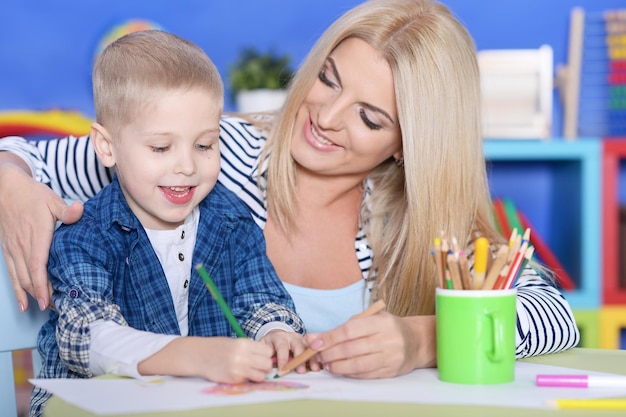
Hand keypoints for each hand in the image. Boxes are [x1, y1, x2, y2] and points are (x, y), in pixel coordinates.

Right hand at [0, 154, 82, 311]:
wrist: (6, 189)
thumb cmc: (32, 195)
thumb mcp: (52, 199)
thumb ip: (66, 210)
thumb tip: (79, 210)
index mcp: (36, 235)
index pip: (38, 265)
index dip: (42, 285)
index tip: (49, 300)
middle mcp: (22, 246)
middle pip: (30, 277)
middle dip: (42, 295)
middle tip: (59, 308)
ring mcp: (13, 249)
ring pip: (21, 278)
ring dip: (32, 295)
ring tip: (46, 308)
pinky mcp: (8, 250)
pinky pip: (12, 274)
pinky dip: (18, 290)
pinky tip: (23, 304)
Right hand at [139, 336, 274, 382]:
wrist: (199, 355)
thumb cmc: (218, 347)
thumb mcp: (235, 342)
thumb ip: (250, 348)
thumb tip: (267, 356)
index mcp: (244, 343)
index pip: (268, 351)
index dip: (266, 355)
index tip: (261, 356)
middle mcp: (243, 356)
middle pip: (267, 364)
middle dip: (265, 366)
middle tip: (258, 365)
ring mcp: (239, 368)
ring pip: (261, 375)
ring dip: (258, 374)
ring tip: (250, 371)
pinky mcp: (234, 378)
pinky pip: (249, 381)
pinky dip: (248, 379)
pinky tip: (241, 374)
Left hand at [261, 330, 321, 373]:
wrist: (278, 336)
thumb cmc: (270, 346)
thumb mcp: (263, 348)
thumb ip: (264, 356)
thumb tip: (265, 368)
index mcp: (278, 337)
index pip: (281, 346)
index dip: (282, 358)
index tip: (282, 370)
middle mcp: (291, 336)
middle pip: (297, 345)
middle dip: (299, 358)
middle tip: (300, 371)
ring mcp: (301, 339)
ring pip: (308, 346)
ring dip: (312, 358)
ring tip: (315, 369)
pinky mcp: (308, 343)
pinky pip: (314, 348)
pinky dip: (317, 357)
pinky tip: (320, 366)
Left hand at [305, 313, 436, 378]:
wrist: (416, 341)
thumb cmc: (387, 327)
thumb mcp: (371, 319)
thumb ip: (345, 327)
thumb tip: (315, 337)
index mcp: (381, 322)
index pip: (350, 330)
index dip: (330, 337)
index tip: (315, 342)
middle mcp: (387, 340)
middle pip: (352, 349)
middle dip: (330, 353)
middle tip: (318, 355)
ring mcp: (390, 357)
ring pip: (358, 365)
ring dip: (338, 366)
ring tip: (327, 364)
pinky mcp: (390, 371)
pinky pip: (365, 375)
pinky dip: (350, 373)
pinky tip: (340, 369)